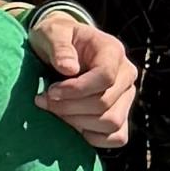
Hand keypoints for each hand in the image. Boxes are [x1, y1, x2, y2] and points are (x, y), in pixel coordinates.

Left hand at [32, 7, 139, 152]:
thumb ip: (59, 46)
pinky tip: (71, 126)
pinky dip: (93, 138)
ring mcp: (126, 97)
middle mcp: (126, 75)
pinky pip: (117, 137)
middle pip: (105, 103)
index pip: (105, 77)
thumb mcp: (52, 33)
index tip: (50, 91)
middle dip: (69, 108)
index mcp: (113, 51)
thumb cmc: (56, 38)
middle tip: (43, 101)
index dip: (76, 89)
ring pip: (111, 123)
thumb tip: (69, 69)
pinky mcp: (121, 116)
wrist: (61, 50)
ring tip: (54, 112)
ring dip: (78, 123)